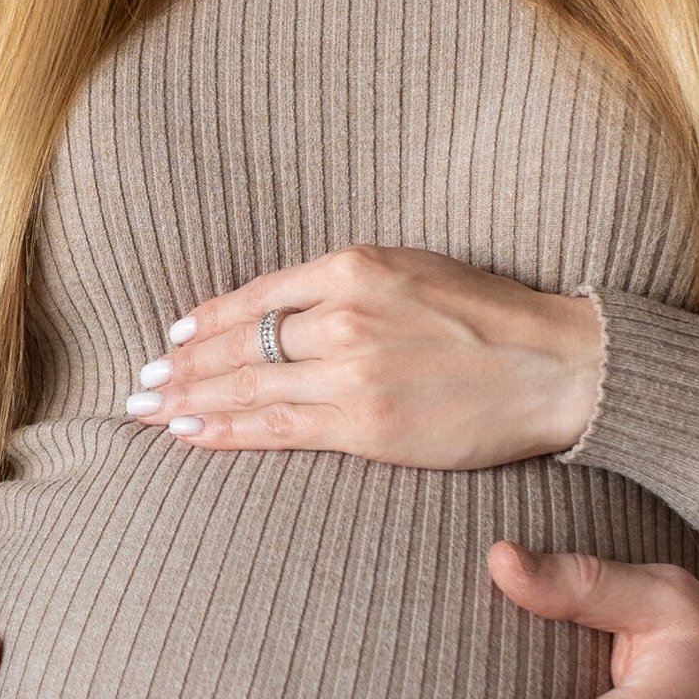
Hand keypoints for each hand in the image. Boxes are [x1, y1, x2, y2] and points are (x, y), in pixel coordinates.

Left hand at [124, 245, 602, 467]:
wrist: (558, 365)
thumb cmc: (492, 318)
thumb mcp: (414, 270)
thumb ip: (350, 284)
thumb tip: (288, 308)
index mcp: (355, 266)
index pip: (257, 297)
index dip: (207, 320)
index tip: (173, 336)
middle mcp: (344, 313)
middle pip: (240, 341)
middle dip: (181, 364)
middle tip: (140, 383)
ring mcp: (352, 370)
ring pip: (248, 383)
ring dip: (189, 398)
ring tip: (149, 409)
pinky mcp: (366, 422)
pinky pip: (278, 425)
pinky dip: (227, 428)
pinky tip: (192, 432)